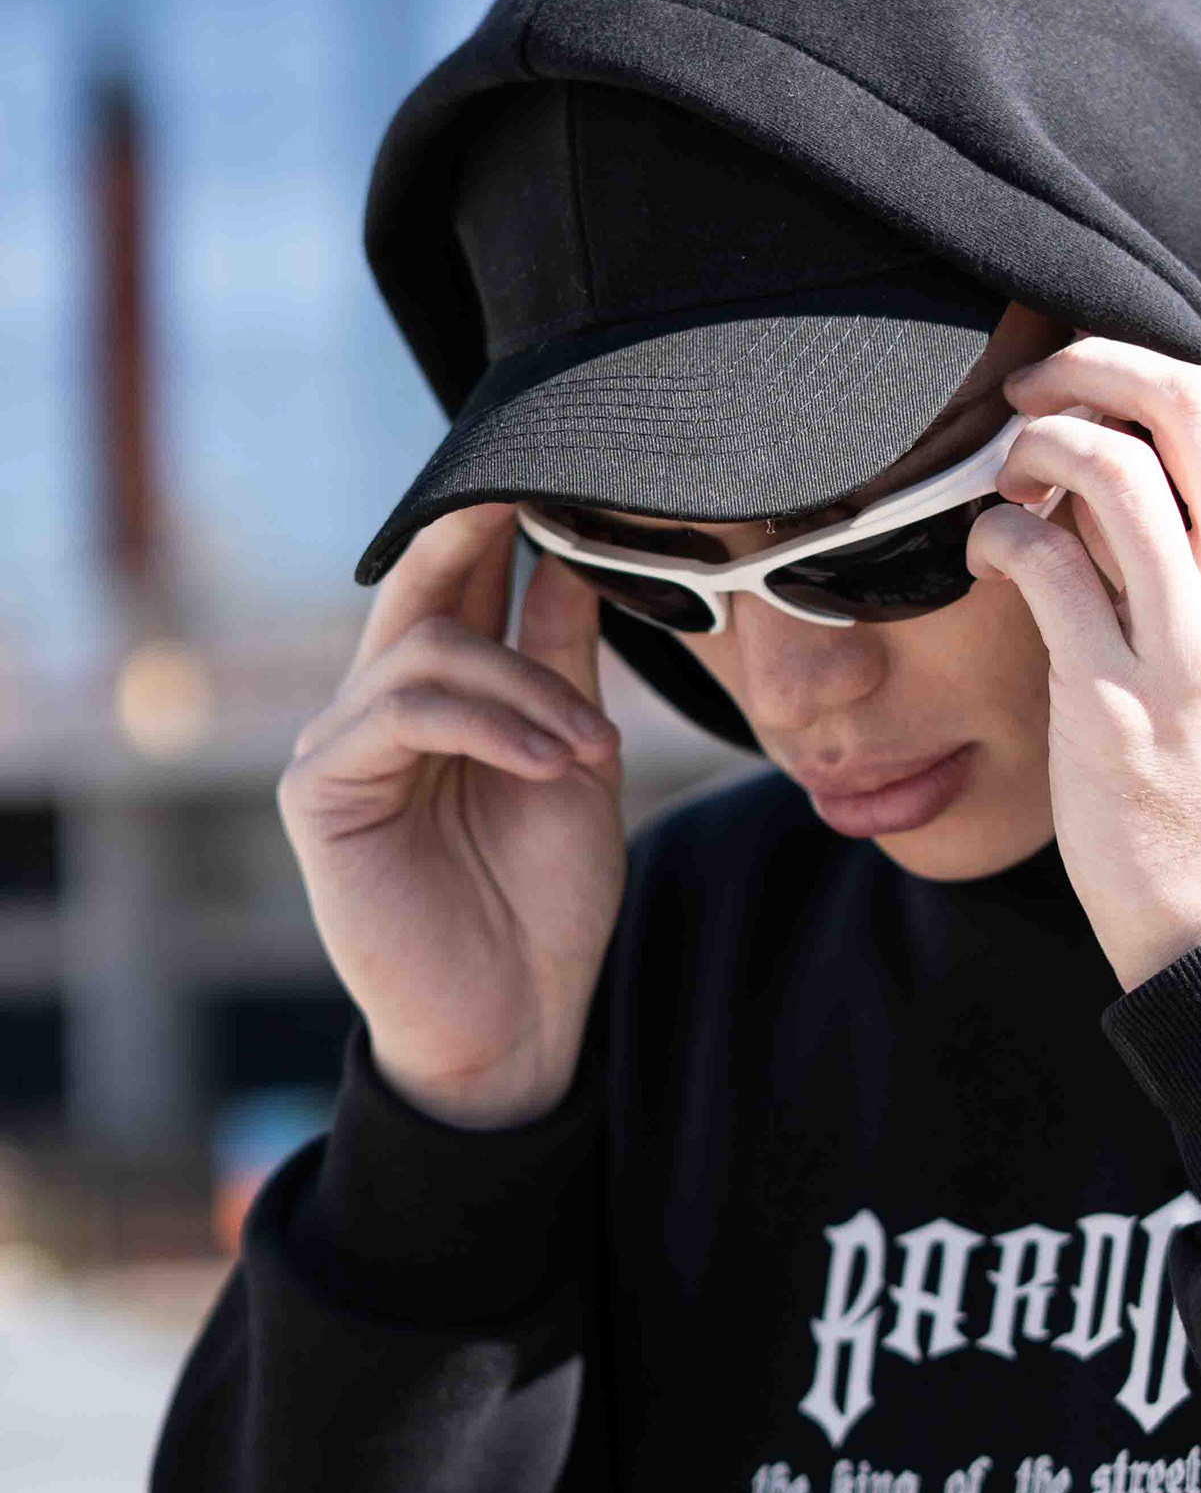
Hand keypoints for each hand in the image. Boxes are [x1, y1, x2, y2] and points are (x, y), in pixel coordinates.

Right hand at [276, 506, 626, 1126]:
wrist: (519, 1022)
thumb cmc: (544, 901)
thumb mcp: (575, 758)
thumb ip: (560, 659)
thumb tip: (572, 551)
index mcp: (439, 699)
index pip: (455, 585)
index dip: (493, 524)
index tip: (555, 470)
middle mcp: (377, 709)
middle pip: (420, 590)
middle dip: (476, 535)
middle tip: (534, 489)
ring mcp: (340, 746)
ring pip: (426, 651)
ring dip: (525, 688)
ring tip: (589, 749)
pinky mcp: (319, 791)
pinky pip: (401, 714)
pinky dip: (490, 726)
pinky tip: (548, 763)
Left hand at [965, 340, 1200, 990]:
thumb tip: (1157, 478)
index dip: (1132, 378)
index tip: (1080, 391)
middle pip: (1184, 407)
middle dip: (1088, 367)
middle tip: (1029, 387)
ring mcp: (1194, 653)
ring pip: (1111, 469)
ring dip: (1035, 443)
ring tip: (1004, 469)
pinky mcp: (1116, 709)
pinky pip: (1044, 568)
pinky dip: (999, 532)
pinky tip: (987, 548)